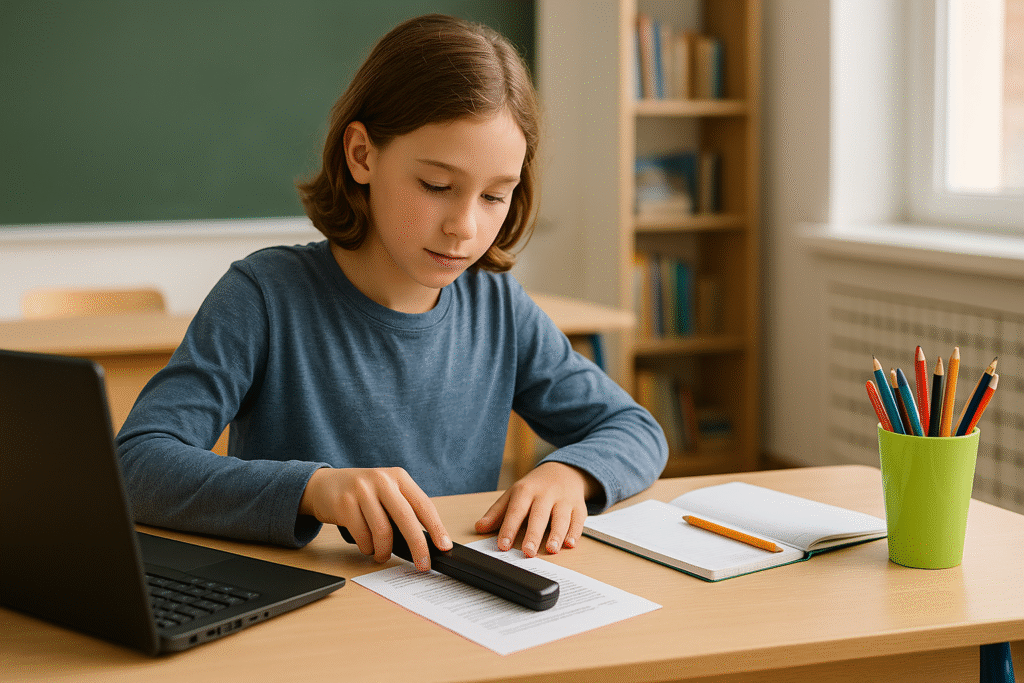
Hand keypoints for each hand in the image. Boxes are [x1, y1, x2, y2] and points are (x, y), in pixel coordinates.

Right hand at [298, 467, 451, 570]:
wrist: (323, 486)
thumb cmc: (361, 493)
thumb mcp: (386, 491)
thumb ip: (403, 509)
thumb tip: (425, 542)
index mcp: (398, 477)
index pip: (424, 504)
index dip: (436, 527)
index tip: (444, 546)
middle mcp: (382, 480)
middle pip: (406, 518)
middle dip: (417, 545)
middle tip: (422, 564)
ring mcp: (361, 490)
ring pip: (382, 531)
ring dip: (384, 551)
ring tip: (382, 555)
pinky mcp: (344, 504)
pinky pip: (362, 536)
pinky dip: (367, 548)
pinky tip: (367, 545)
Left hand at [474, 461, 598, 556]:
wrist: (563, 471)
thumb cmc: (535, 487)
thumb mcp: (514, 494)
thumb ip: (497, 512)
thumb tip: (479, 528)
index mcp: (525, 491)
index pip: (516, 511)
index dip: (509, 529)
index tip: (503, 545)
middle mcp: (545, 494)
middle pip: (539, 515)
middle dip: (534, 534)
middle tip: (528, 552)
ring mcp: (564, 500)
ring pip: (561, 518)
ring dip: (557, 534)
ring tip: (551, 550)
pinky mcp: (579, 506)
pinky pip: (578, 520)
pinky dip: (575, 532)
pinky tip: (570, 543)